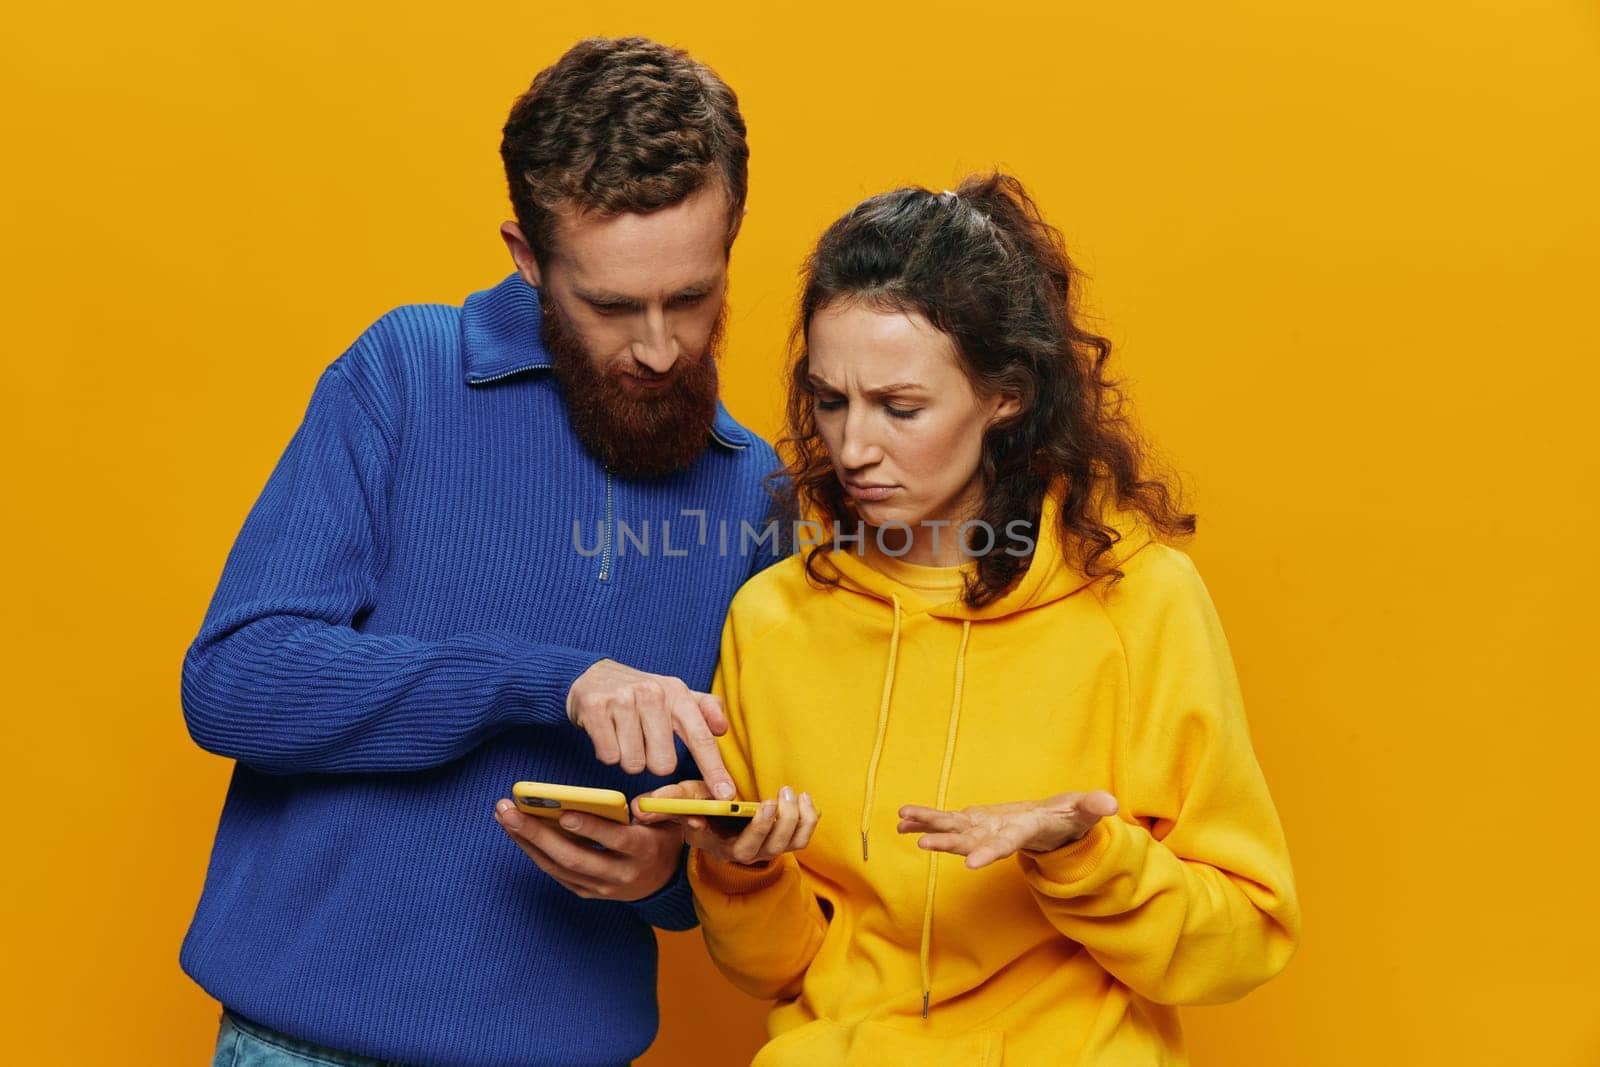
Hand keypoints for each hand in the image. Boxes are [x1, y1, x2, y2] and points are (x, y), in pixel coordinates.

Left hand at [494, 798, 684, 900]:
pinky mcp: (586, 891)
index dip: (590, 828)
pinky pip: (555, 872)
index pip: (615, 840)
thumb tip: (629, 804)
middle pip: (573, 857)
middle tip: (510, 810)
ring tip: (504, 815)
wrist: (663, 880)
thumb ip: (654, 807)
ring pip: (558, 867)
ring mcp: (600, 888)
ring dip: (527, 841)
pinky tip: (517, 831)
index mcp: (643, 852)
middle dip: (538, 833)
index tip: (564, 813)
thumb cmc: (661, 838)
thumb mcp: (669, 820)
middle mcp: (620, 875)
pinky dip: (533, 851)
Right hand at [566, 659, 734, 798]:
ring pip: (633, 763)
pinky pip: (609, 756)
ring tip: (624, 734)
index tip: (726, 795)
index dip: (714, 770)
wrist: (592, 674)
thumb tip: (722, 728)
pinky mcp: (595, 708)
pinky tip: (607, 732)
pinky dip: (608, 752)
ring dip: (628, 757)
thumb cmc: (641, 693)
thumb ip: (705, 710)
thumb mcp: (675, 695)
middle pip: (664, 764)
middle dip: (653, 761)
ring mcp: (622, 699)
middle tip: (644, 741)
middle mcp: (652, 693)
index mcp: (677, 693)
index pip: (701, 738)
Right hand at [633, 780, 817, 867]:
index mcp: (717, 845)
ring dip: (792, 820)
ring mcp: (767, 848)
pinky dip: (809, 819)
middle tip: (768, 801)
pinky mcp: (787, 839)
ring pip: (787, 844)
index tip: (735, 810)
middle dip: (768, 826)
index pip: (724, 846)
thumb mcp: (686, 798)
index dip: (735, 831)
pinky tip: (805, 798)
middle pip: (760, 850)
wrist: (727, 809)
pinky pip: (803, 836)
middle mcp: (744, 853)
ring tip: (788, 793)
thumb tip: (640, 807)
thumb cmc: (705, 801)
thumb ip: (668, 801)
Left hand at [896, 791, 1118, 868]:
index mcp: (1023, 832)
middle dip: (948, 843)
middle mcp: (998, 836)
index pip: (1005, 844)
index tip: (971, 865)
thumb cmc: (1069, 819)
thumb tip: (1111, 804)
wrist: (1053, 828)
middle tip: (923, 843)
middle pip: (970, 841)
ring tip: (901, 824)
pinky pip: (947, 821)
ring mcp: (984, 830)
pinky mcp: (975, 822)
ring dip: (927, 828)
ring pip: (952, 831)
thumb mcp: (1084, 810)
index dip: (989, 852)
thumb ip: (1094, 806)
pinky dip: (926, 819)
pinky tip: (902, 819)